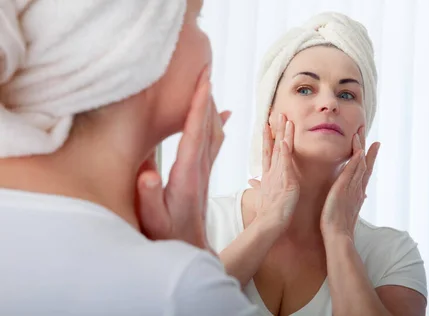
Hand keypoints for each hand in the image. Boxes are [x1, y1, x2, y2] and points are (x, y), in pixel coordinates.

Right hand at [135, 67, 229, 250]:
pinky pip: (214, 144)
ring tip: (209, 85)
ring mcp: (203, 171)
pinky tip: (223, 115)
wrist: (189, 250)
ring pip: (213, 133)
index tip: (205, 82)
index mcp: (187, 175)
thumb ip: (148, 197)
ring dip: (211, 108)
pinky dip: (217, 125)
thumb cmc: (166, 234)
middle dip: (207, 98)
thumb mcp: (152, 218)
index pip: (196, 133)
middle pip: (208, 127)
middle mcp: (199, 169)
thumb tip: (146, 174)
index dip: (200, 106)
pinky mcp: (202, 175)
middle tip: (206, 70)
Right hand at [247, 114, 299, 231]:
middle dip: (276, 129)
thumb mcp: (263, 196)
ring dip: (282, 134)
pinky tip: (284, 141)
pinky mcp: (285, 182)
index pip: (268, 151)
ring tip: (285, 119)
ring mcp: (278, 175)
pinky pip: (285, 165)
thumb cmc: (267, 213)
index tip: (268, 123)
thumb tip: (251, 180)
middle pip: (273, 146)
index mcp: (268, 174)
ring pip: (280, 150)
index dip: (268, 137)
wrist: (269, 224)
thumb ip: (258, 185)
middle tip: (278, 113)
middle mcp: (271, 172)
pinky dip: (284, 153)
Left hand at [320, 127, 379, 240]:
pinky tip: (358, 152)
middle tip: (365, 130)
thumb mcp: (348, 210)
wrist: (338, 236)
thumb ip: (354, 201)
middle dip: (365, 146)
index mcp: (357, 192)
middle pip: (364, 163)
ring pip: (359, 165)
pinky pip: (351, 173)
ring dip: (360, 148)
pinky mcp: (343, 190)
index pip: (364, 170)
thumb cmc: (339, 226)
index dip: (369, 156)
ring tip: (360, 134)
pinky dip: (355, 162)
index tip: (374, 144)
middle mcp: (357, 188)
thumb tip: (363, 197)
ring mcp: (352, 188)